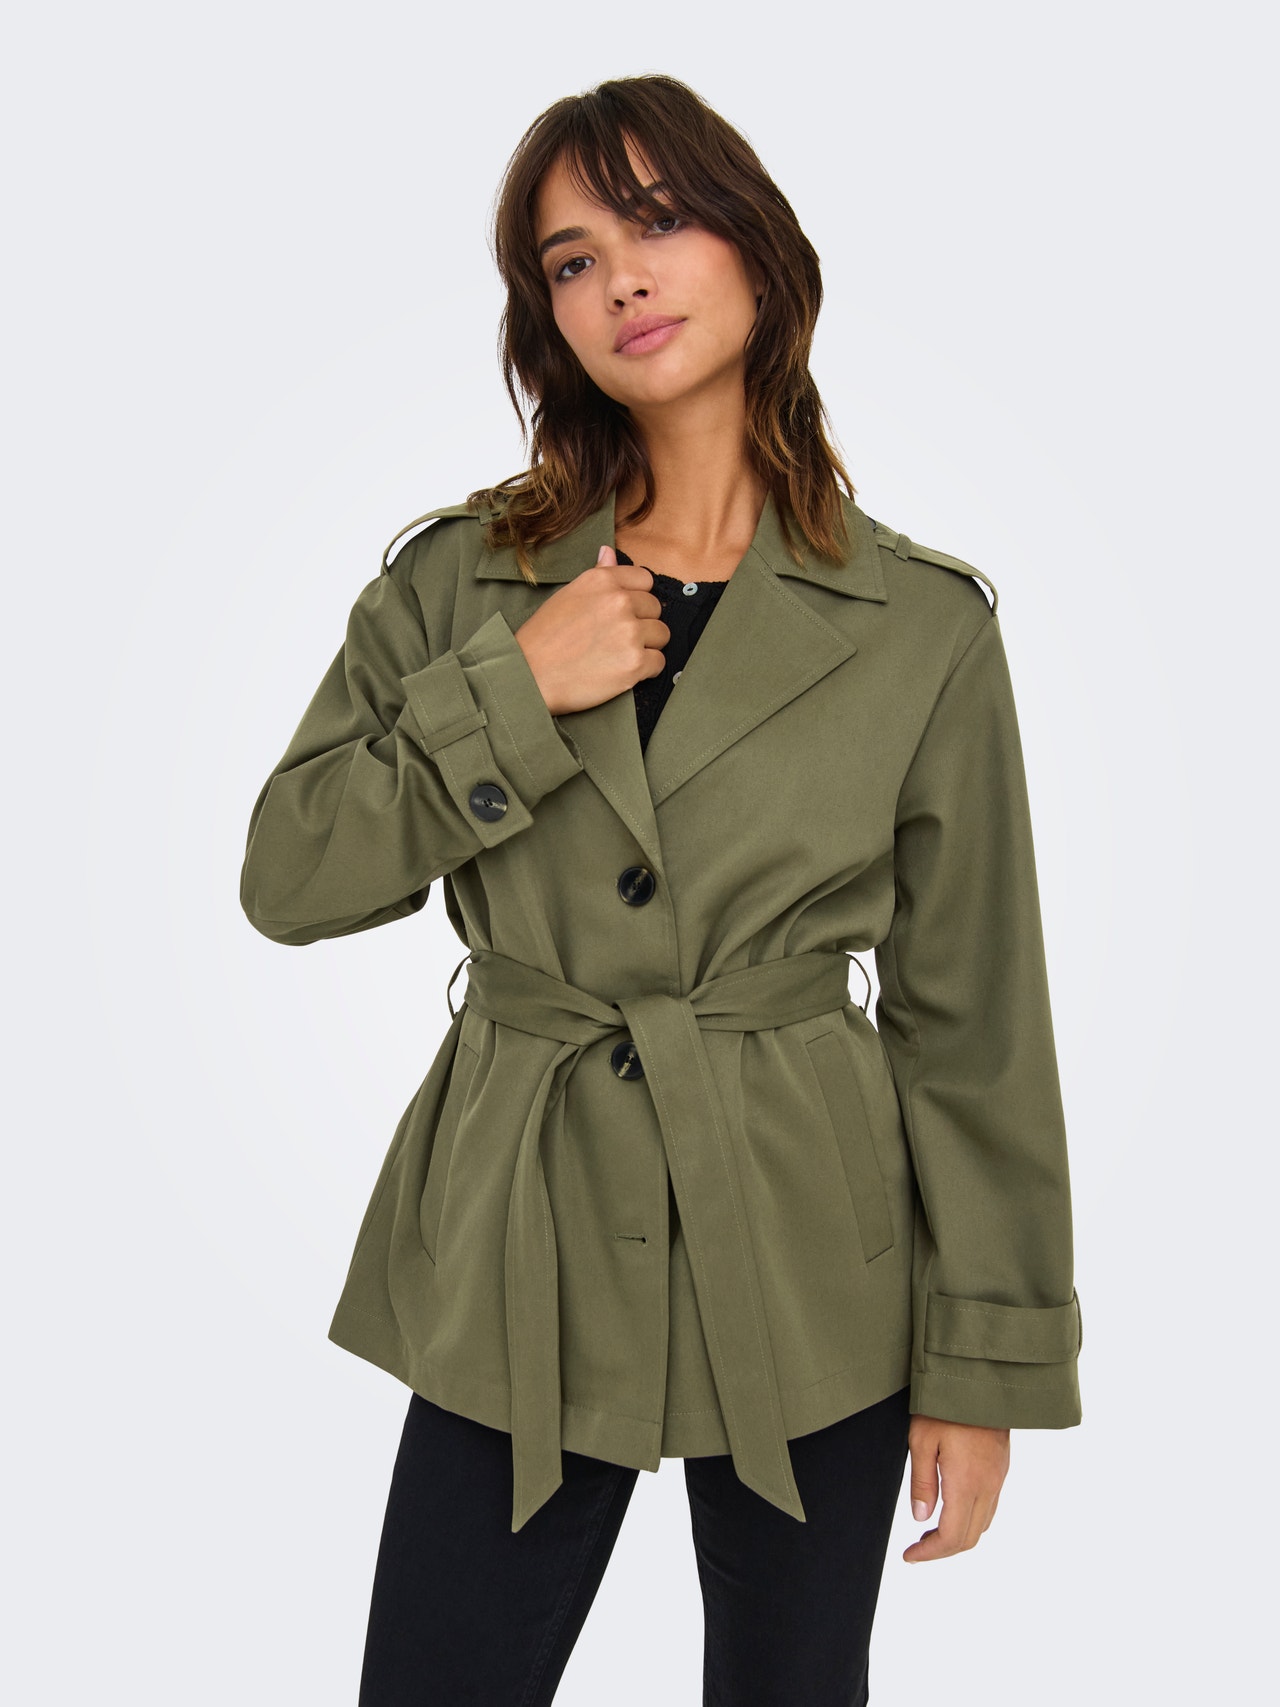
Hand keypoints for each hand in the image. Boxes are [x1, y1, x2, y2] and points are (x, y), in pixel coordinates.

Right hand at [513, 545, 669, 715]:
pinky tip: (623, 671)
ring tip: (619, 655)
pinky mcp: (635, 663)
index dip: (637, 597)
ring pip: (661, 635)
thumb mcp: (567, 595)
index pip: (645, 580)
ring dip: (647, 646)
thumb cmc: (543, 638)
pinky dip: (646, 670)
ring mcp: (630, 633)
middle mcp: (619, 602)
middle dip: (642, 623)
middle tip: (616, 638)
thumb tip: (609, 552)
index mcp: (602, 581)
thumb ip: (598, 574)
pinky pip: (659, 663)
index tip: (625, 612)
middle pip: (655, 608)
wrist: (529, 677)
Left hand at [903, 1414, 1009, 1562]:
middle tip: (917, 1548)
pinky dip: (971, 1519)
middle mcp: (988, 1486)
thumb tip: (922, 1518)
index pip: (952, 1537)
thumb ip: (922, 1483)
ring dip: (958, 1536)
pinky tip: (952, 1509)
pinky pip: (989, 1506)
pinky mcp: (1001, 1467)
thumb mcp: (921, 1440)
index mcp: (966, 1483)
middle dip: (942, 1550)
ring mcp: (998, 1477)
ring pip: (982, 1524)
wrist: (980, 1378)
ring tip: (931, 1532)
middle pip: (970, 1537)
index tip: (910, 1556)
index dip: (930, 1554)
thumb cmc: (946, 1405)